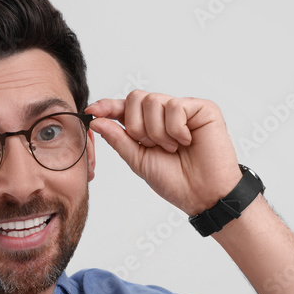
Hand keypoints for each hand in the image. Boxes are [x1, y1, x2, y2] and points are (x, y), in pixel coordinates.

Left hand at [86, 92, 241, 215]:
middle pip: (136, 98)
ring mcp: (184, 109)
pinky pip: (175, 106)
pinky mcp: (202, 108)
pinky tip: (187, 141)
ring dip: (157, 131)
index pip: (125, 108)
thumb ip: (118, 139)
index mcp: (149, 126)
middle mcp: (165, 114)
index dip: (108, 106)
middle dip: (136, 125)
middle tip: (151, 145)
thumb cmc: (175, 181)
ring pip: (153, 101)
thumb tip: (97, 121)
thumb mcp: (138, 160)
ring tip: (172, 148)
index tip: (92, 110)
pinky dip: (176, 129)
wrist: (202, 194)